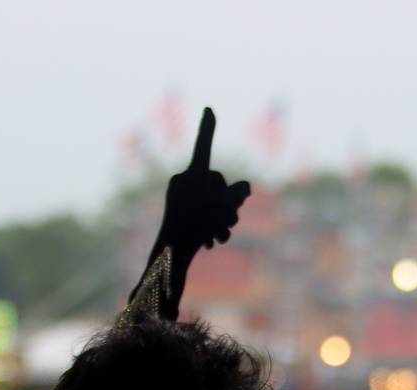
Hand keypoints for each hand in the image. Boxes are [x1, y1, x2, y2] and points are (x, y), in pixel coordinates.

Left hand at [161, 108, 250, 255]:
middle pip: (217, 185)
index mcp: (191, 174)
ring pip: (211, 203)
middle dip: (228, 203)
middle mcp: (183, 182)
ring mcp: (179, 199)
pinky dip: (209, 228)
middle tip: (230, 220)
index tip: (208, 108)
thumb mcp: (224, 207)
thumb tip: (245, 187)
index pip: (204, 146)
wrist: (171, 254)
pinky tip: (210, 243)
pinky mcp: (177, 215)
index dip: (208, 128)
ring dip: (222, 220)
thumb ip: (239, 193)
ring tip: (222, 236)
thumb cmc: (198, 226)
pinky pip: (200, 216)